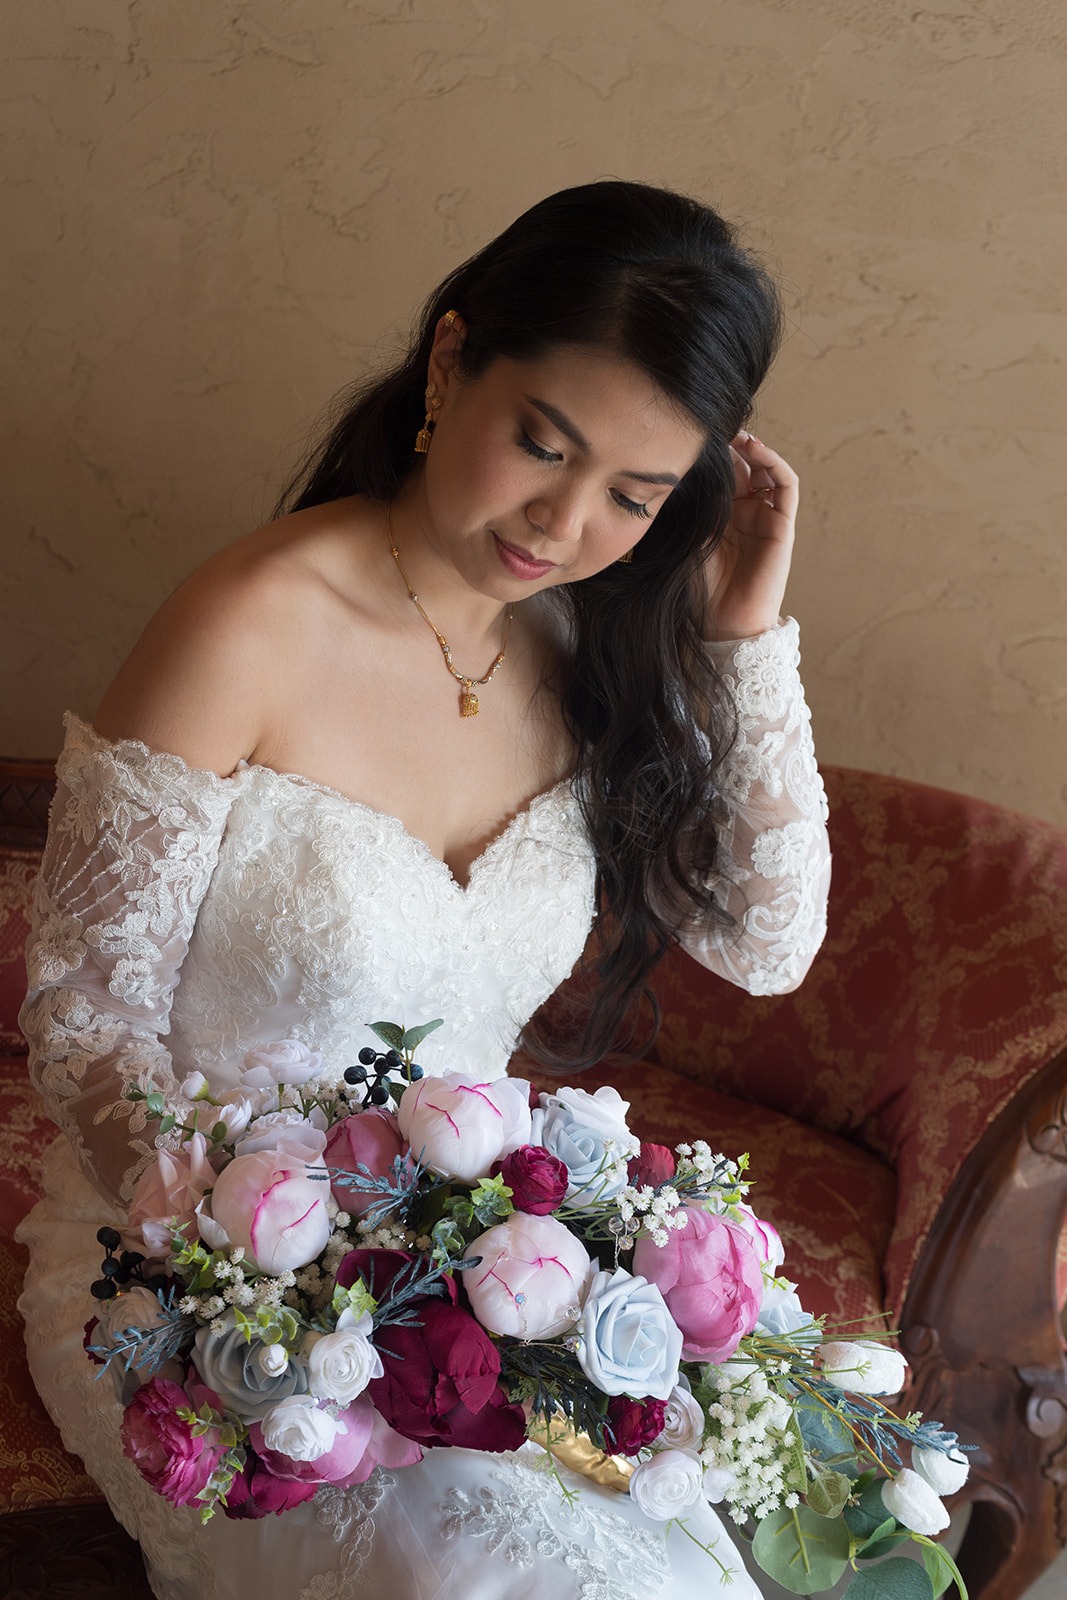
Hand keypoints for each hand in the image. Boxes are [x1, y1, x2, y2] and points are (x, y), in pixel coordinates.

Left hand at [701, 432, 798, 640]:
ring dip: (754, 449)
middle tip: (715, 426)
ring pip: (766, 471)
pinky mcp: (782, 525)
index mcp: (721, 517)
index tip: (695, 433)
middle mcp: (745, 514)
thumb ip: (690, 503)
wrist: (722, 623)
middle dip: (731, 446)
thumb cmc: (698, 588)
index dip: (713, 453)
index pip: (722, 474)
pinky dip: (774, 463)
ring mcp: (765, 518)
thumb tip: (680, 464)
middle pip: (744, 467)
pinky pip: (785, 485)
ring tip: (736, 434)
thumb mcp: (686, 536)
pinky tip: (756, 449)